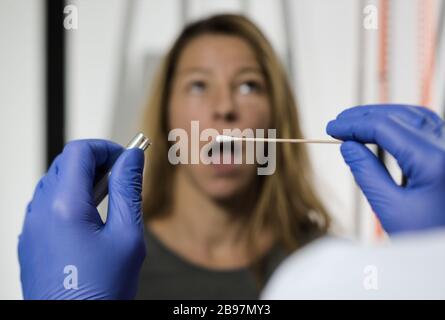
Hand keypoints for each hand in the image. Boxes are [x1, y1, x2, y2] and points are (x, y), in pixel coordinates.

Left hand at [18, 140, 145, 298]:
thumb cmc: (101, 290)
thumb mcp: (126, 236)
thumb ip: (128, 190)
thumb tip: (132, 158)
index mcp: (64, 207)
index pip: (79, 152)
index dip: (106, 148)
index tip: (125, 158)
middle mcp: (40, 212)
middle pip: (65, 164)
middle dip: (96, 162)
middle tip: (121, 176)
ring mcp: (31, 227)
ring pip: (55, 183)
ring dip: (82, 180)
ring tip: (108, 197)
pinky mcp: (30, 240)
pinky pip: (47, 205)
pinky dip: (69, 199)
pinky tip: (89, 218)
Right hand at [327, 104, 444, 233]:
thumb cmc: (428, 237)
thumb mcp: (390, 208)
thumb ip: (366, 172)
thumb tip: (348, 146)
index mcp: (433, 161)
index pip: (386, 127)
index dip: (354, 125)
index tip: (332, 128)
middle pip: (401, 116)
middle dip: (366, 116)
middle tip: (339, 122)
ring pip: (415, 116)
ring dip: (383, 115)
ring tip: (356, 121)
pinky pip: (426, 126)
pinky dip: (400, 122)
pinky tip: (382, 127)